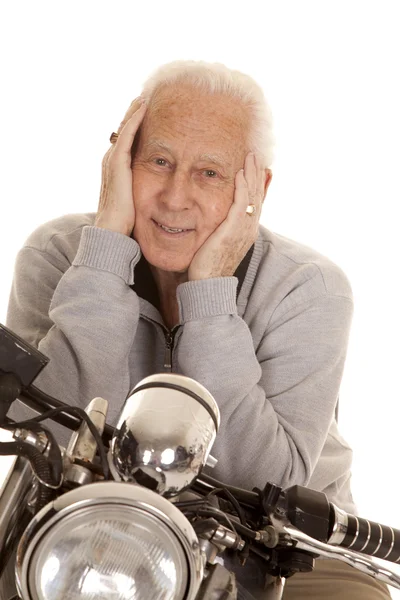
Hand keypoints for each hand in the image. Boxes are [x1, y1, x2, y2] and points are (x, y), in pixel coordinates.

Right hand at [95, 97, 146, 235]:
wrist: (112, 231)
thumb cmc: (126, 221)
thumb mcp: (137, 200)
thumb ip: (145, 190)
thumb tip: (163, 191)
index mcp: (115, 168)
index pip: (126, 140)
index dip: (135, 125)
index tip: (147, 112)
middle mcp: (111, 160)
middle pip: (123, 129)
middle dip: (134, 113)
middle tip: (146, 96)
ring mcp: (112, 160)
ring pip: (124, 127)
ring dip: (134, 110)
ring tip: (145, 95)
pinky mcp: (117, 162)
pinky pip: (127, 134)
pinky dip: (134, 119)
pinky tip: (144, 107)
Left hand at [188, 152, 265, 279]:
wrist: (208, 286)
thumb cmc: (208, 268)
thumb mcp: (217, 244)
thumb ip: (220, 229)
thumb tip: (216, 220)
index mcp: (246, 232)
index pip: (255, 202)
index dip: (256, 183)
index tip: (255, 167)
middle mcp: (248, 230)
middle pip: (257, 196)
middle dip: (257, 174)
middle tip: (255, 155)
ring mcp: (243, 231)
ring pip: (252, 197)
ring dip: (252, 175)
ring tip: (250, 157)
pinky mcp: (232, 232)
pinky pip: (240, 206)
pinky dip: (242, 189)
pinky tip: (240, 175)